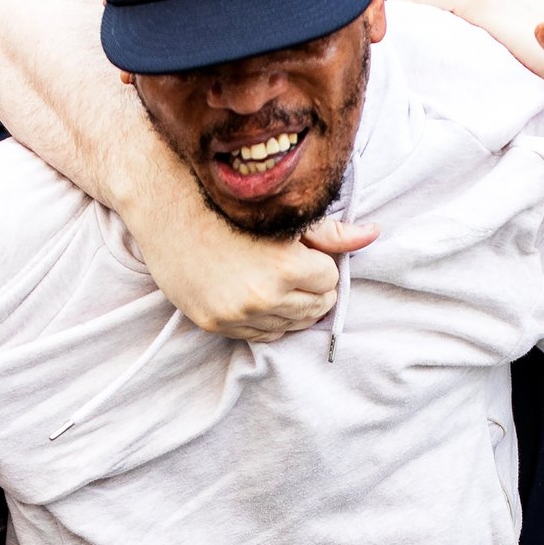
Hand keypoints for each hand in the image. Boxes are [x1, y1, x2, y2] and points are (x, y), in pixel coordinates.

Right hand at [146, 217, 379, 342]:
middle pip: (316, 308)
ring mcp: (237, 315)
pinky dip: (266, 321)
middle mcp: (264, 297)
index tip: (303, 253)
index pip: (331, 281)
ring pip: (291, 326)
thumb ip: (333, 232)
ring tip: (275, 281)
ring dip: (291, 306)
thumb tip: (375, 234)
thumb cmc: (229, 207)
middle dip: (312, 289)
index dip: (320, 265)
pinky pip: (261, 336)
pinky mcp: (215, 324)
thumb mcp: (284, 216)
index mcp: (287, 268)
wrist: (169, 211)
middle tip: (292, 268)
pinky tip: (257, 297)